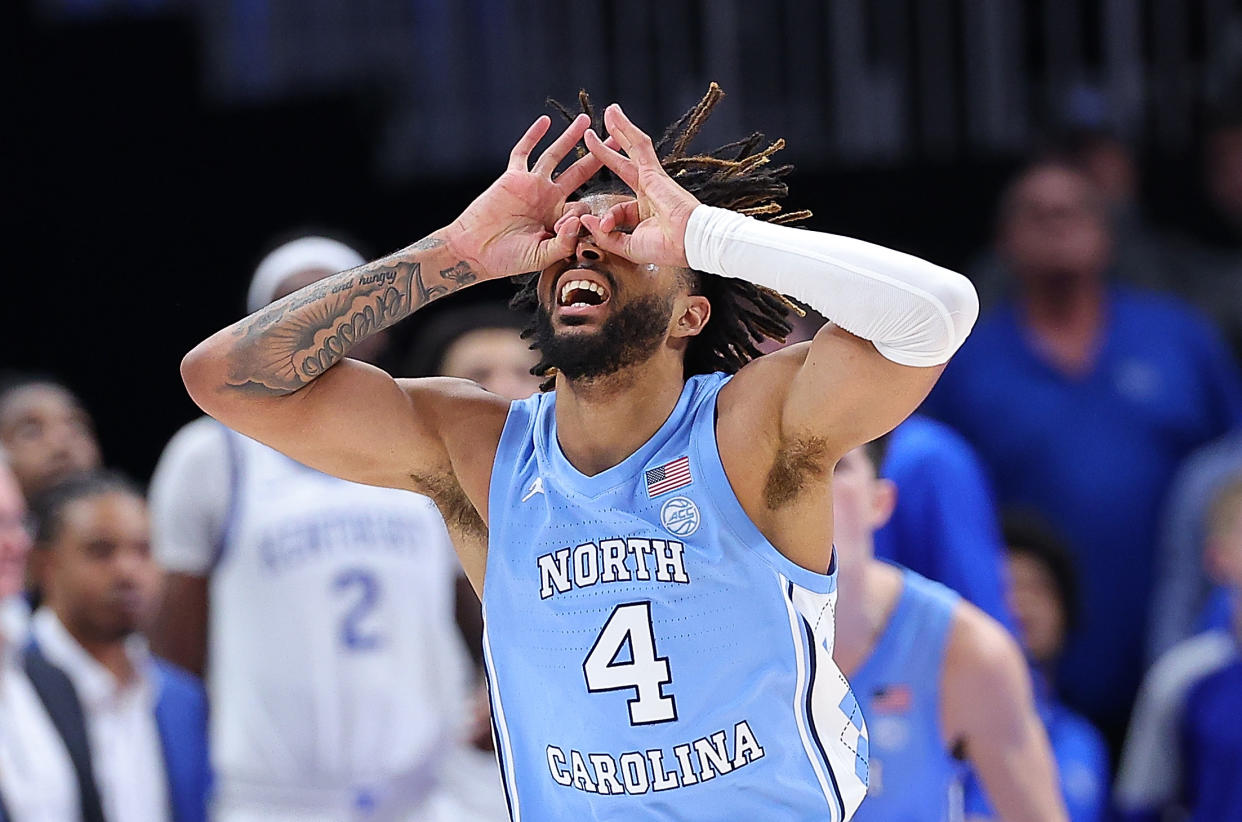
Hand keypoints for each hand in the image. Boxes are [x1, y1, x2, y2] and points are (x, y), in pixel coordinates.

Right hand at [443, 114, 610, 278]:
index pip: (583, 208)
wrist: (475, 250)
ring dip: (569, 138)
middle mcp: (549, 198)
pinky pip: (523, 152)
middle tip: (617, 141)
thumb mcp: (541, 257)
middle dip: (598, 157)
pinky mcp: (513, 177)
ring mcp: (532, 185)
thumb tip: (578, 222)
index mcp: (559, 219)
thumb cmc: (507, 258)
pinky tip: (545, 121)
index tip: (572, 227)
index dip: (584, 216)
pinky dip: (533, 136)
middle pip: (579, 173)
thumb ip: (563, 244)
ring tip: (585, 120)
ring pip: (555, 156)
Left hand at [580, 104, 701, 267]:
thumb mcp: (628, 247)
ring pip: (633, 149)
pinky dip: (626, 130)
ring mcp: (653, 179)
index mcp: (645, 214)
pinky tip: (615, 117)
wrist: (688, 243)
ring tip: (608, 113)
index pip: (619, 210)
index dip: (606, 219)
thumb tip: (587, 221)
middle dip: (609, 151)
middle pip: (625, 166)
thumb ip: (606, 236)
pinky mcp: (653, 171)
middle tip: (594, 138)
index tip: (598, 227)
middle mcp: (649, 193)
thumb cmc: (666, 249)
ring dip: (619, 131)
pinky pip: (639, 146)